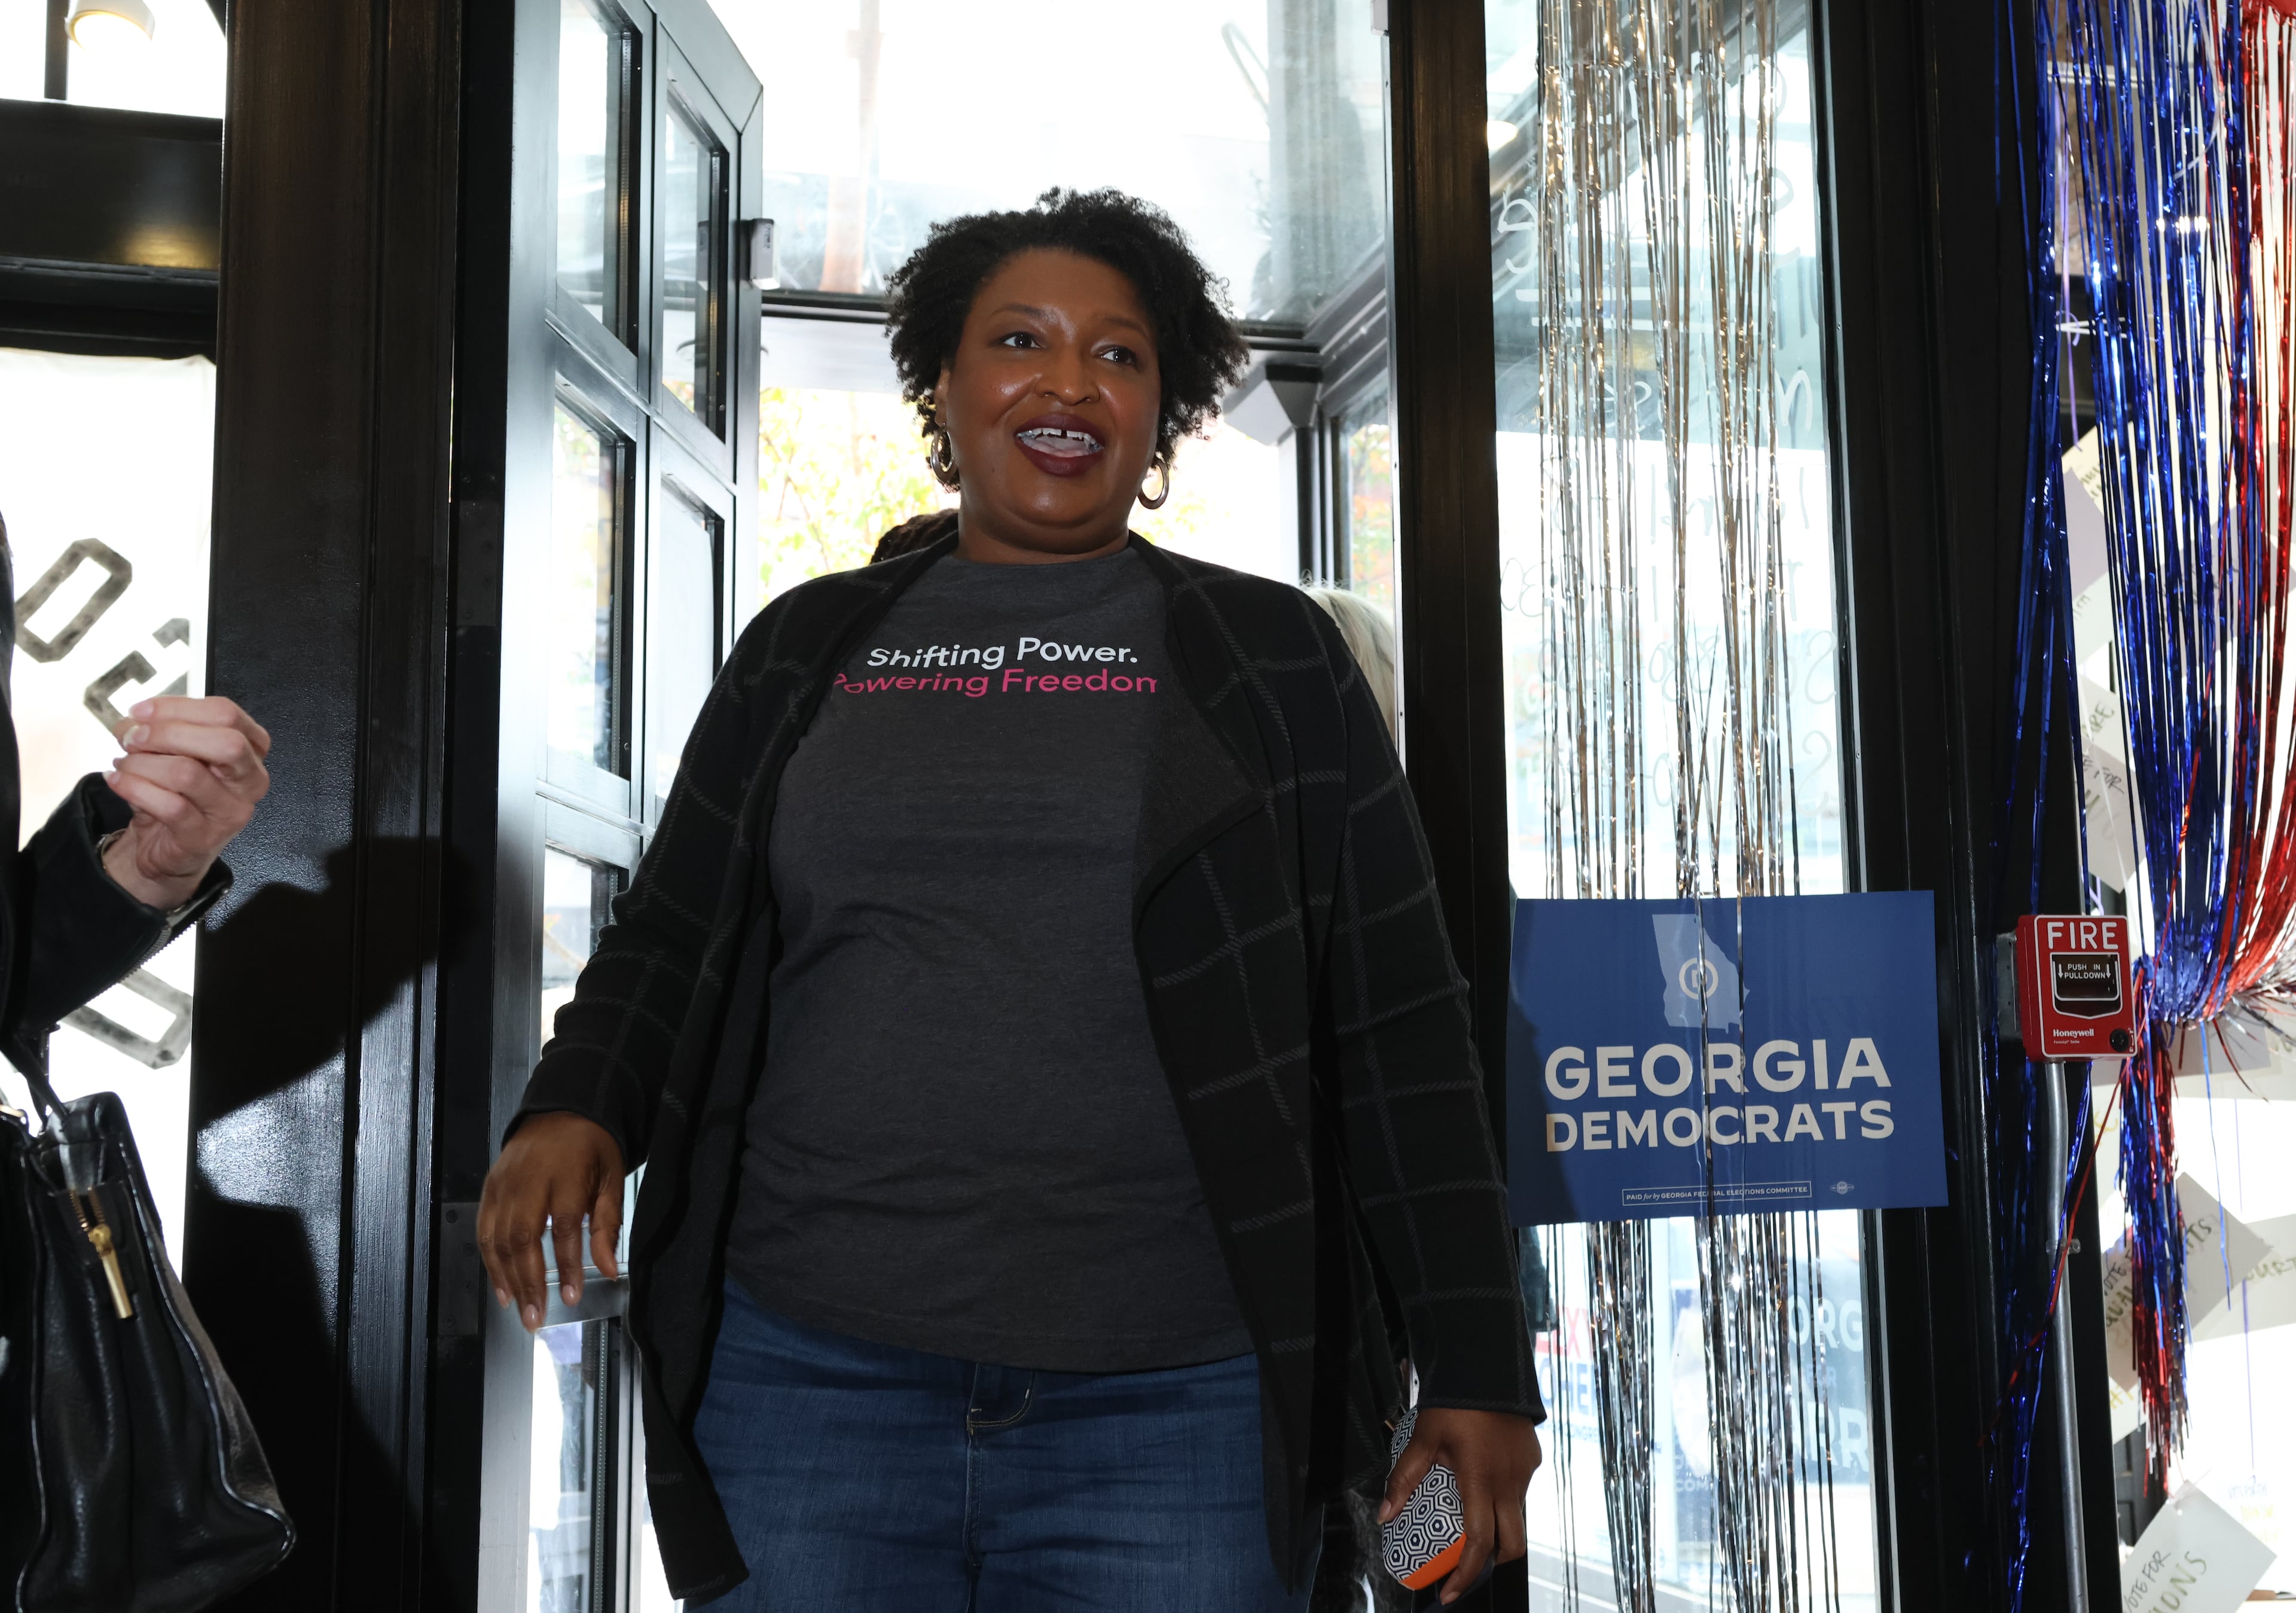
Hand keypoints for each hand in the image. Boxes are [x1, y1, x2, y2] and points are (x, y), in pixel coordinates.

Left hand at [101, 696, 271, 910]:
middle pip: (226, 742)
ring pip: (188, 774)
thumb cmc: (177, 795)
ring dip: (142, 764)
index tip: (141, 711)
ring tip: (122, 764)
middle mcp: (250, 781)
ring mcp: (231, 812)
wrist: (168, 848)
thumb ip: (164, 731)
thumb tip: (134, 720)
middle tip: (132, 737)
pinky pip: (169, 806)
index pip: (227, 714)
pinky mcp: (204, 838)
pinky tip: (117, 781)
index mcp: (250, 750)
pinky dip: (134, 788)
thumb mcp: (177, 755)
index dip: (179, 707)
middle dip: (169, 733)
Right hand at [476, 1112, 624, 1331]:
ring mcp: (504, 1184)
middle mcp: (530, 1180)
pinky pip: (484, 1230)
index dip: (568, 1264)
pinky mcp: (489, 1188)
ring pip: (499, 1238)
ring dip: (508, 1279)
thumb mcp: (611, 1177)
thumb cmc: (591, 1146)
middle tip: (536, 1317)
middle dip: (530, 1282)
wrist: (560, 1110)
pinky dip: (491, 1262)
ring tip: (521, 1310)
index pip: (566, 1227)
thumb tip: (609, 1268)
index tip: (572, 1295)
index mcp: (567, 1174)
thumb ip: (608, 1224)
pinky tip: (502, 1287)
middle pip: (523, 1237)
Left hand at [1380, 1407, 1541, 1603]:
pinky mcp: (1533, 1459)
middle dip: (1490, 1563)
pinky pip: (1520, 1491)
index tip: (1449, 1594)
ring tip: (1470, 1520)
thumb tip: (1386, 1516)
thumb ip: (1404, 1479)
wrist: (1485, 1365)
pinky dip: (1503, 1499)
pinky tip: (1483, 1484)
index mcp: (1480, 1479)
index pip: (1479, 1542)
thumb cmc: (1452, 1402)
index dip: (1465, 1574)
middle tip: (1465, 1566)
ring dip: (1497, 1528)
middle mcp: (1510, 1481)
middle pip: (1512, 1544)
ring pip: (1516, 1517)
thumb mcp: (1422, 1439)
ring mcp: (1525, 1471)